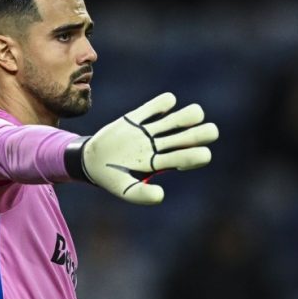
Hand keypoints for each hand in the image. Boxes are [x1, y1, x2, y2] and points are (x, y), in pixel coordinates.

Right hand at [73, 92, 218, 204]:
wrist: (90, 161)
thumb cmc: (111, 178)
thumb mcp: (123, 190)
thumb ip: (141, 195)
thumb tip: (161, 195)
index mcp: (160, 163)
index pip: (188, 157)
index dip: (195, 156)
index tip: (193, 157)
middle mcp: (159, 145)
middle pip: (190, 137)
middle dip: (201, 133)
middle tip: (207, 132)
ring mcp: (149, 130)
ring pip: (178, 119)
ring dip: (189, 116)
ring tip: (191, 116)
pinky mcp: (136, 117)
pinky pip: (156, 105)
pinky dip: (163, 103)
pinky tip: (163, 107)